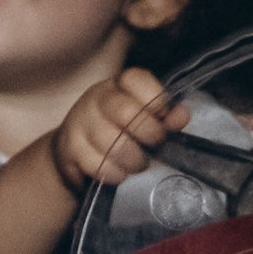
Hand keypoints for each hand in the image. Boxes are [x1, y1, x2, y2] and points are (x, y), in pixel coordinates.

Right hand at [51, 67, 176, 194]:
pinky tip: (120, 173)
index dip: (156, 100)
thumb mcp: (142, 116)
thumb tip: (182, 116)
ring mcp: (79, 123)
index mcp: (117, 85)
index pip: (135, 79)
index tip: (163, 116)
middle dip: (149, 135)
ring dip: (134, 160)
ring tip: (139, 163)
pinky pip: (99, 166)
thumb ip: (165, 115)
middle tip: (155, 145)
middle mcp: (95, 98)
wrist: (73, 149)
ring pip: (113, 144)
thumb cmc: (116, 129)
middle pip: (126, 112)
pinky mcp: (70, 150)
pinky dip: (116, 174)